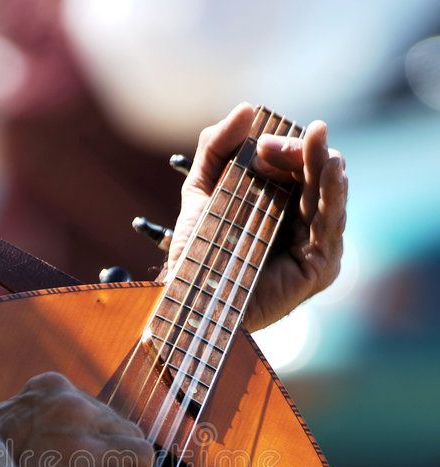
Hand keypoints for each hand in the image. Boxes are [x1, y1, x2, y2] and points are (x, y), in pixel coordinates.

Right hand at [0, 373, 156, 466]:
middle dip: (117, 465)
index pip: (105, 413)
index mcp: (54, 389)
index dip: (98, 447)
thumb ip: (52, 423)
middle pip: (130, 433)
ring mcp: (84, 446)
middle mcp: (74, 409)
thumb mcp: (15, 422)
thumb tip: (94, 446)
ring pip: (144, 457)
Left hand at [167, 103, 347, 332]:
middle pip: (317, 177)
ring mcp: (313, 245)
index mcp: (278, 204)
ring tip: (321, 142)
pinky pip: (332, 227)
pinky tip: (335, 172)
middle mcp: (301, 223)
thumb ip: (216, 148)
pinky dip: (335, 197)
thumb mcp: (201, 191)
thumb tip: (247, 109)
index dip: (286, 148)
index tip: (262, 145)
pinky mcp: (320, 267)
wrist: (191, 299)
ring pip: (330, 197)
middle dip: (306, 153)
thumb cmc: (197, 253)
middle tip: (294, 139)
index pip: (296, 165)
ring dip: (327, 166)